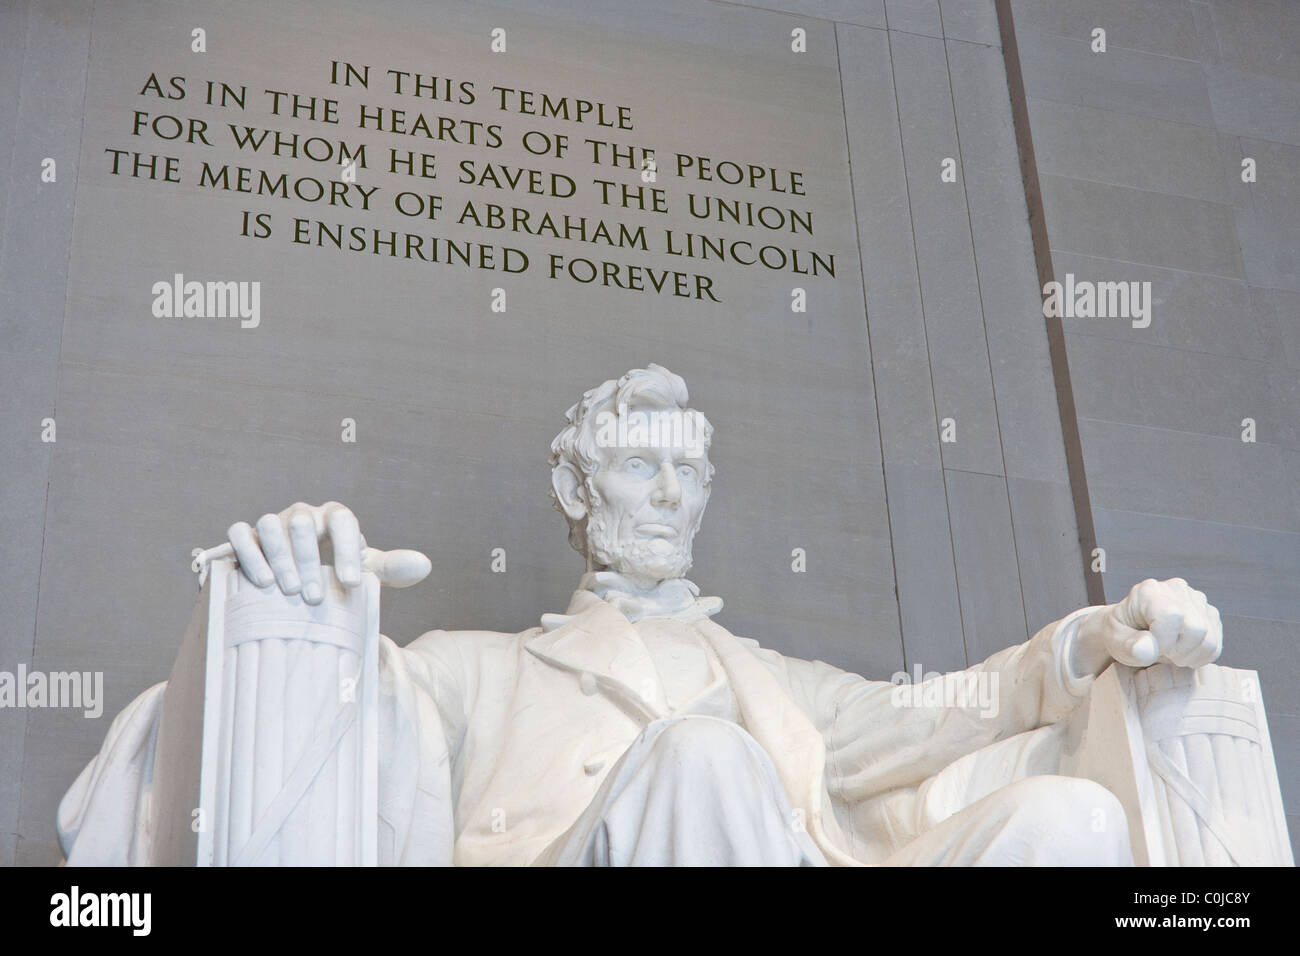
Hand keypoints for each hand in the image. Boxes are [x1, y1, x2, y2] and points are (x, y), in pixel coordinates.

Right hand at [225, 501, 429, 602]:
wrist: (299, 581)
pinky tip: (261, 582)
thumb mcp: (365, 570)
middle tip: (313, 597)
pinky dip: (249, 555)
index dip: (347, 549)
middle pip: (302, 522)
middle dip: (308, 560)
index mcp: (334, 518)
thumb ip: (392, 568)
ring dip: (278, 557)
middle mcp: (302, 515)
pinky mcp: (246, 538)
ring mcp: (272, 524)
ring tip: (289, 591)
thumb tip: (425, 565)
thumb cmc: (335, 572)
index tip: (352, 584)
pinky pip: (240, 534)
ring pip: (269, 524)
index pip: (343, 520)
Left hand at [1072, 577, 1222, 677]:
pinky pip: (1215, 646)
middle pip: (1196, 629)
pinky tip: (1180, 651)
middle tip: (1159, 652)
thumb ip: (1129, 646)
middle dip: (1177, 651)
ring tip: (1168, 651)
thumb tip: (1146, 649)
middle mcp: (1177, 589)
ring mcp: (1197, 600)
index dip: (1163, 641)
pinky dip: (1198, 656)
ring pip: (1210, 640)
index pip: (1172, 616)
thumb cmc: (1121, 633)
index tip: (1149, 649)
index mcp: (1149, 591)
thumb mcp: (1115, 642)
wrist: (1130, 628)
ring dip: (1188, 655)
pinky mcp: (1209, 614)